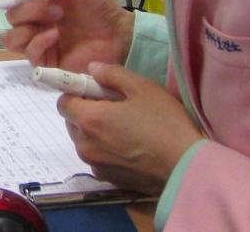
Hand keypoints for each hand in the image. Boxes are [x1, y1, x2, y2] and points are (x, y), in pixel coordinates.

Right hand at [0, 0, 133, 70]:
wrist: (119, 34)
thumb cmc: (99, 9)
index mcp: (39, 4)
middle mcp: (35, 23)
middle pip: (11, 17)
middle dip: (29, 10)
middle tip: (57, 9)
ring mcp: (39, 43)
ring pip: (11, 39)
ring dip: (27, 27)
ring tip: (55, 24)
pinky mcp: (47, 62)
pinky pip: (30, 54)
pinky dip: (39, 42)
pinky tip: (55, 36)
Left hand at [57, 63, 203, 194]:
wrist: (186, 167)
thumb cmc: (164, 123)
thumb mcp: (142, 88)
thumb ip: (112, 74)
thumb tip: (92, 69)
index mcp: (89, 120)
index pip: (63, 102)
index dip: (78, 94)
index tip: (98, 92)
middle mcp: (85, 145)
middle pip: (72, 122)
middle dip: (86, 112)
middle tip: (115, 107)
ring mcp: (95, 165)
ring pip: (84, 141)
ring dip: (95, 132)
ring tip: (125, 128)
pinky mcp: (108, 180)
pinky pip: (97, 158)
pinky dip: (105, 150)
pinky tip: (130, 147)